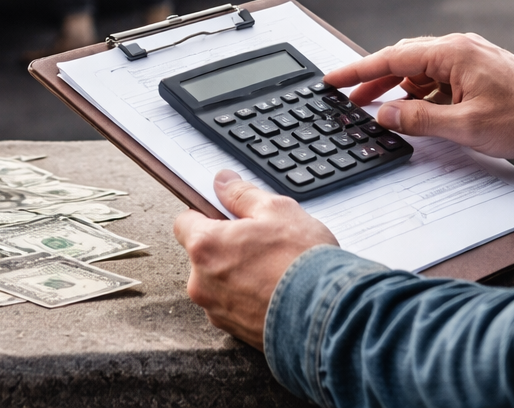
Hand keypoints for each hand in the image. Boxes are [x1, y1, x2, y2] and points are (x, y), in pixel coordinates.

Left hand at [173, 170, 337, 348]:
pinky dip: (248, 298)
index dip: (205, 215)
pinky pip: (233, 306)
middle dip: (226, 246)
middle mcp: (202, 282)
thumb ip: (241, 194)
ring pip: (219, 282)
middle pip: (203, 254)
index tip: (225, 216)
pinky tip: (275, 291)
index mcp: (205, 246)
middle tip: (259, 242)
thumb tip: (222, 182)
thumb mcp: (276, 210)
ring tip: (272, 269)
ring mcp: (216, 310)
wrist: (328, 315)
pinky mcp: (234, 331)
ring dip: (237, 273)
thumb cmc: (303, 262)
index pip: (184, 222)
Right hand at [324, 33, 513, 158]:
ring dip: (398, 88)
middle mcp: (459, 48)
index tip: (333, 78)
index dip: (358, 70)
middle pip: (403, 59)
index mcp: (452, 52)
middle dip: (374, 80)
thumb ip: (419, 119)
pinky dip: (421, 92)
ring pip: (421, 70)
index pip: (391, 56)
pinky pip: (439, 78)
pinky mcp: (480, 72)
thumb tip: (385, 115)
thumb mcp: (464, 126)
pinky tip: (415, 111)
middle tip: (350, 99)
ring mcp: (471, 59)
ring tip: (378, 110)